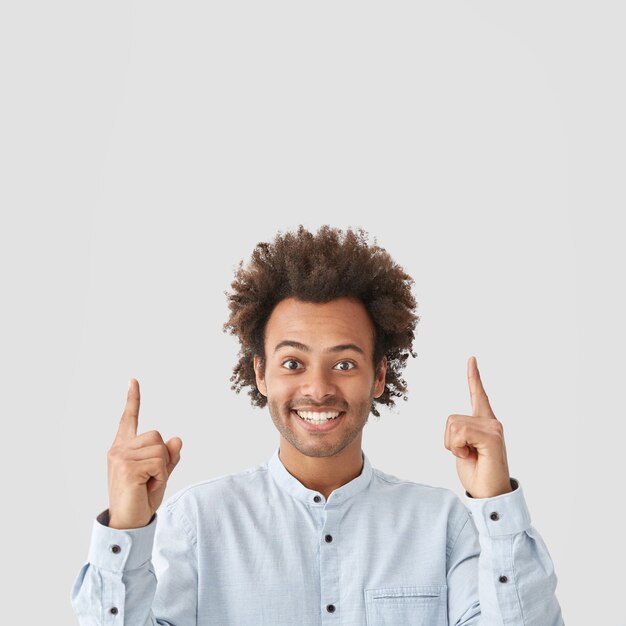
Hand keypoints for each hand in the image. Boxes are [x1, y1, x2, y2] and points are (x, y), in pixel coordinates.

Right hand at [106, 378, 182, 528]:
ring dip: (162, 469)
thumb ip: (168, 457)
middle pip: (157, 436)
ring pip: (161, 449)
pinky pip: (160, 462)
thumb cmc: (141, 499)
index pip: (128, 419)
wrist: (127, 524)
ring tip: (147, 484)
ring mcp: (120, 457)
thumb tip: (177, 439)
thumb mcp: (160, 475)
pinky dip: (161, 477)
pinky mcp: (127, 468)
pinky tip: (147, 488)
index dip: (133, 399)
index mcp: (123, 448)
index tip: (134, 381)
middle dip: (163, 458)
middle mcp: (118, 449)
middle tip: (150, 479)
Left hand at [444, 357, 511, 498]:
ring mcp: (493, 428)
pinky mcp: (492, 436)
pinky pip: (460, 433)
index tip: (471, 359)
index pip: (478, 395)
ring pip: (454, 426)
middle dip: (449, 441)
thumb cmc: (478, 475)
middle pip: (451, 419)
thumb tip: (456, 429)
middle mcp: (491, 422)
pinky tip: (472, 457)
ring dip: (454, 446)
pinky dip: (458, 448)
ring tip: (470, 457)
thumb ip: (460, 434)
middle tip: (466, 455)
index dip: (473, 377)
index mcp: (484, 423)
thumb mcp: (463, 450)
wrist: (490, 497)